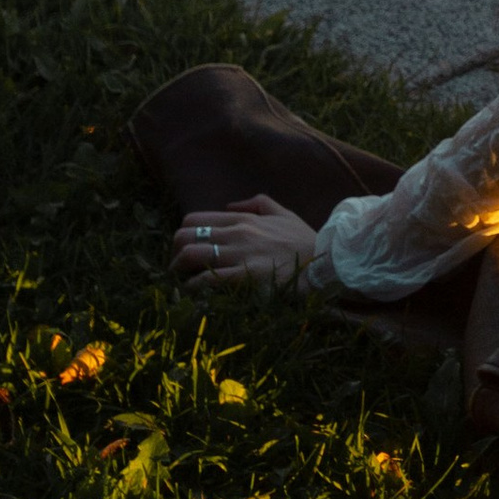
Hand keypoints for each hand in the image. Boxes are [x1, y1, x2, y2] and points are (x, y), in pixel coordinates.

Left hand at [172, 195, 320, 293]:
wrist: (325, 261)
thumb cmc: (305, 240)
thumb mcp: (284, 213)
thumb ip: (257, 203)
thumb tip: (231, 206)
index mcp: (242, 219)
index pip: (194, 219)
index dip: (182, 236)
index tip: (184, 251)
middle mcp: (236, 233)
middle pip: (185, 236)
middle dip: (174, 254)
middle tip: (178, 269)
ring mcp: (239, 254)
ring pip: (190, 256)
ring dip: (178, 271)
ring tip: (180, 283)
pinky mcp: (244, 276)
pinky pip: (206, 279)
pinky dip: (193, 288)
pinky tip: (195, 294)